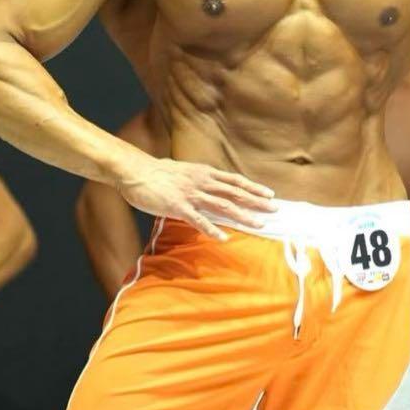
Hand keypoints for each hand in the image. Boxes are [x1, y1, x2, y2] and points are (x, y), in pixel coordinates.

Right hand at [119, 158, 276, 240]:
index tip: (270, 194)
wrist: (135, 171)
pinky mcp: (178, 206)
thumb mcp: (182, 171)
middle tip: (274, 210)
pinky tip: (224, 238)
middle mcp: (202, 182)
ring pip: (223, 206)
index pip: (235, 181)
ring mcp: (191, 194)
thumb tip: (207, 184)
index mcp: (204, 173)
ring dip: (243, 216)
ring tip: (258, 225)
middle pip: (235, 193)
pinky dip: (213, 230)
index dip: (254, 187)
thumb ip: (197, 179)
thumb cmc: (156, 172)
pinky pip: (199, 220)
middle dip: (257, 202)